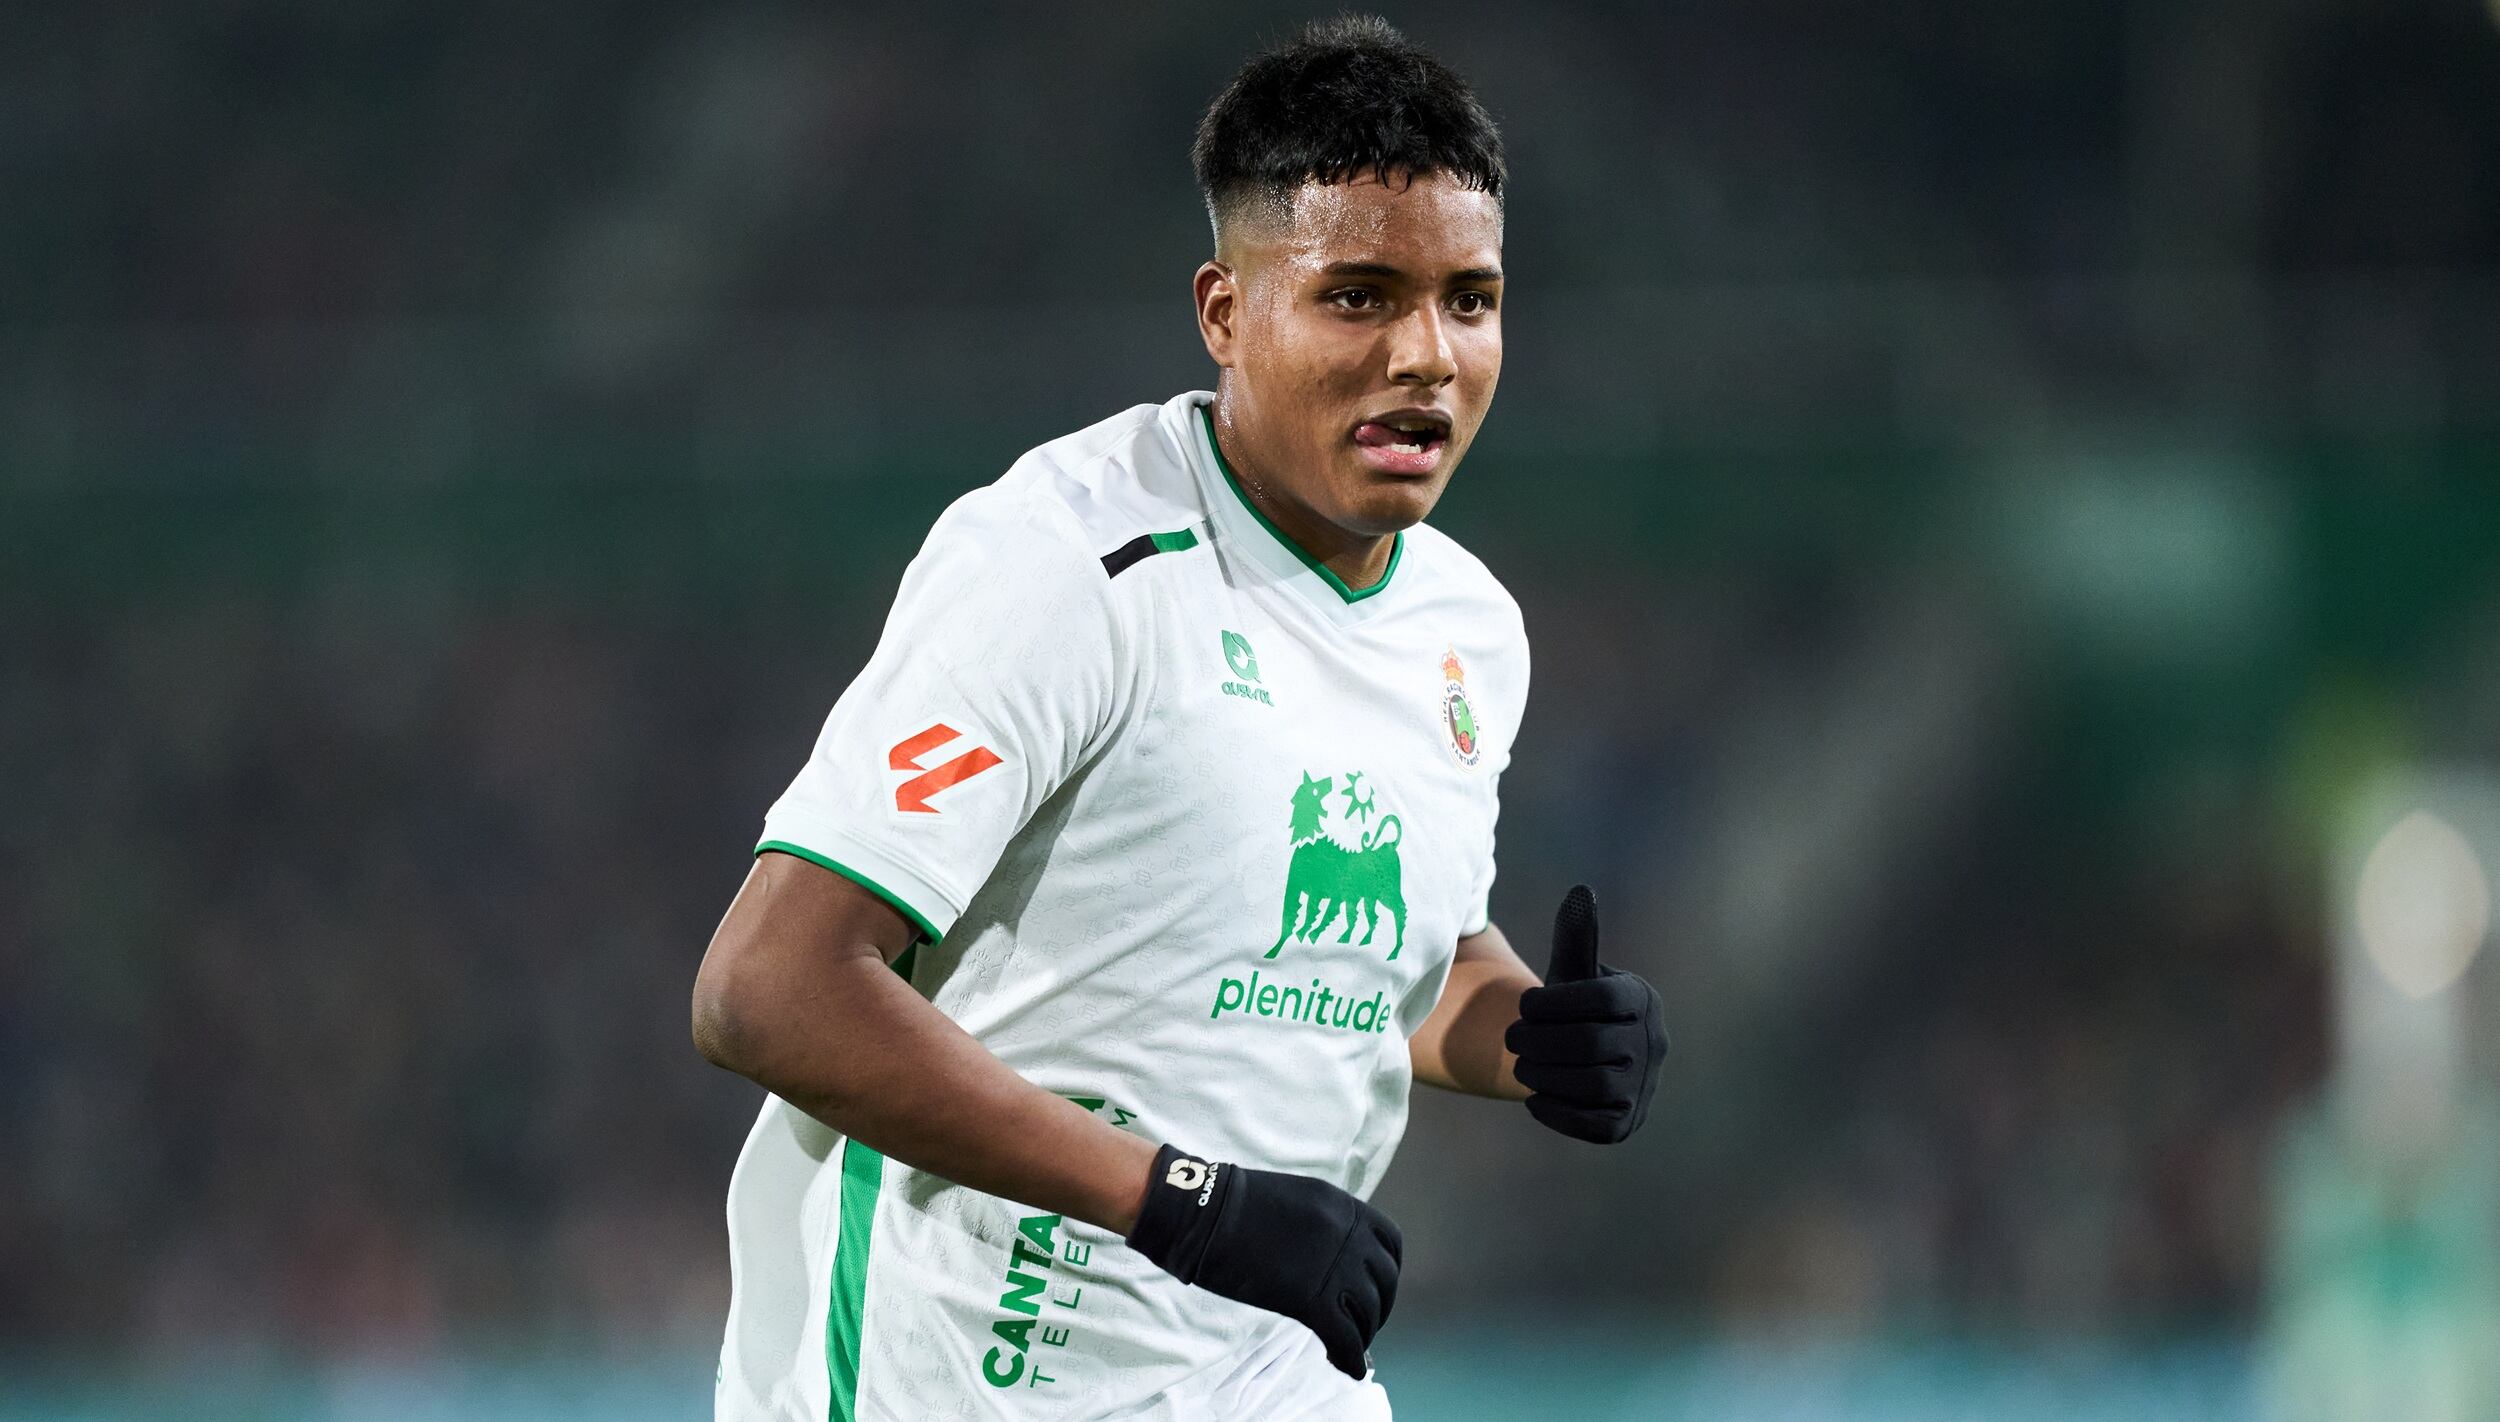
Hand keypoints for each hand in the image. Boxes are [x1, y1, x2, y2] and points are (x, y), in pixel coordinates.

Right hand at [1123, 1144, 1399, 1378]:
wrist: (1202, 1211)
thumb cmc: (1234, 1204)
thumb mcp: (1296, 1200)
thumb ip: (1322, 1223)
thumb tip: (1330, 1253)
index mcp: (1344, 1207)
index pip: (1391, 1244)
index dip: (1387, 1272)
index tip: (1376, 1288)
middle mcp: (1349, 1236)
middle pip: (1384, 1283)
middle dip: (1378, 1308)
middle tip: (1362, 1324)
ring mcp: (1334, 1268)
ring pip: (1368, 1314)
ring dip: (1363, 1334)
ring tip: (1348, 1347)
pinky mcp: (1311, 1300)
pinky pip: (1347, 1339)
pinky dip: (1351, 1358)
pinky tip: (1347, 1367)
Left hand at [1505, 885, 1667, 1142]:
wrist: (1585, 1058)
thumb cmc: (1574, 1005)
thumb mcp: (1574, 970)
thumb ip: (1575, 937)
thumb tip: (1581, 893)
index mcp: (1642, 1000)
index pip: (1600, 998)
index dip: (1552, 1002)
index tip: (1524, 1004)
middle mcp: (1653, 1044)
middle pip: (1591, 1044)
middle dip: (1539, 1040)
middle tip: (1511, 1039)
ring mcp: (1643, 1087)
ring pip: (1591, 1085)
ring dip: (1544, 1075)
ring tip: (1522, 1066)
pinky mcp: (1624, 1123)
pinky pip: (1592, 1124)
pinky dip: (1557, 1112)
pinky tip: (1536, 1097)